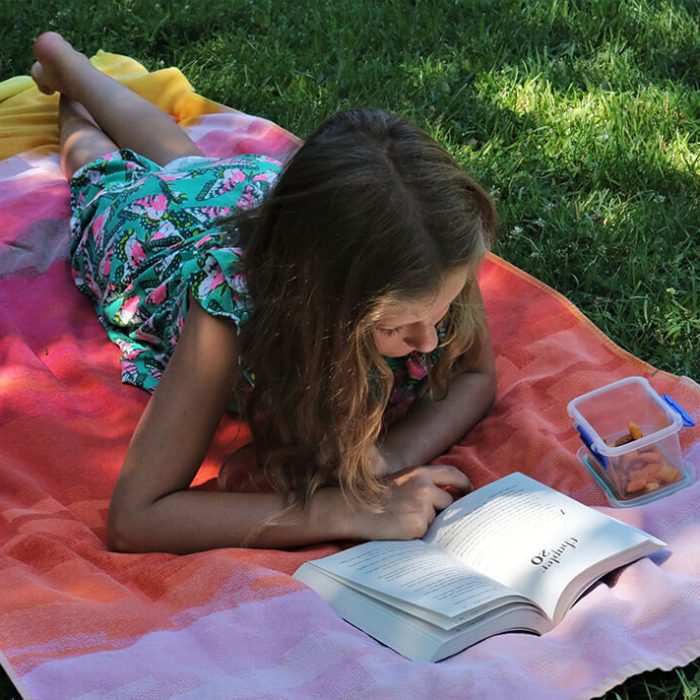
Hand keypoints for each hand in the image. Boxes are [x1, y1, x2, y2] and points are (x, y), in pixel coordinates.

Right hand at [350, 464, 472, 540]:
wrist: (353, 508)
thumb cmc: (373, 496)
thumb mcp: (400, 482)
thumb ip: (421, 485)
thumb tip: (445, 498)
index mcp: (419, 473)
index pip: (452, 474)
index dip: (464, 483)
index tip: (468, 491)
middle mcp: (424, 487)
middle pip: (448, 501)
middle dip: (440, 509)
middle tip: (423, 514)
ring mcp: (422, 507)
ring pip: (437, 519)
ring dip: (427, 522)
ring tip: (403, 520)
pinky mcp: (418, 525)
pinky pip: (426, 533)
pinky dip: (417, 534)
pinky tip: (400, 529)